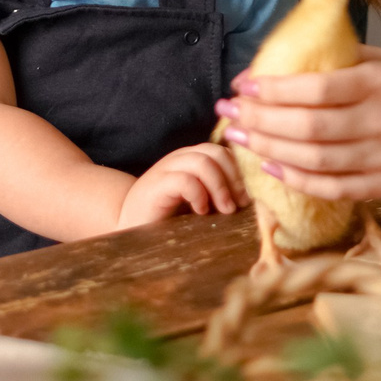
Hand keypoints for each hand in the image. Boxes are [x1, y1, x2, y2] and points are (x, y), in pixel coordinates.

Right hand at [117, 142, 244, 227]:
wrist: (129, 229)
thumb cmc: (169, 220)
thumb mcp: (201, 205)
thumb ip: (220, 197)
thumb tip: (252, 202)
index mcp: (193, 160)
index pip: (225, 152)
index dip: (241, 172)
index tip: (249, 199)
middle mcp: (180, 159)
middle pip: (216, 152)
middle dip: (234, 178)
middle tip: (240, 204)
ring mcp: (166, 169)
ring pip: (203, 161)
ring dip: (220, 186)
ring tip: (225, 210)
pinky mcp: (156, 185)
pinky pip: (185, 179)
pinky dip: (199, 194)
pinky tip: (200, 211)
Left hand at [217, 46, 380, 201]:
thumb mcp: (358, 55)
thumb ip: (311, 62)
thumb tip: (245, 79)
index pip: (317, 89)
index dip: (274, 91)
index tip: (242, 88)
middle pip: (311, 129)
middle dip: (262, 122)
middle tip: (230, 114)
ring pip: (317, 161)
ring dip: (270, 151)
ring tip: (243, 138)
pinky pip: (334, 188)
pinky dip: (296, 180)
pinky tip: (270, 165)